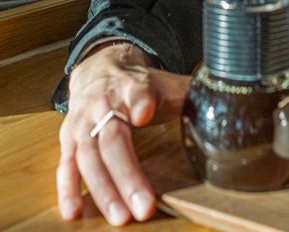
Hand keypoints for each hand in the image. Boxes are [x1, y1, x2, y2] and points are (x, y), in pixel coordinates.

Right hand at [57, 42, 188, 225]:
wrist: (98, 70)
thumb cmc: (137, 85)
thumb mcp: (165, 84)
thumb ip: (190, 97)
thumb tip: (222, 110)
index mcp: (132, 86)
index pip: (137, 92)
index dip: (140, 101)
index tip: (144, 112)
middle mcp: (102, 104)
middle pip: (112, 139)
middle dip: (127, 174)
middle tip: (144, 205)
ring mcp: (82, 123)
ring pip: (88, 157)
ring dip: (102, 189)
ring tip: (119, 216)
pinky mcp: (68, 140)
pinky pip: (66, 166)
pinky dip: (67, 189)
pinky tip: (73, 211)